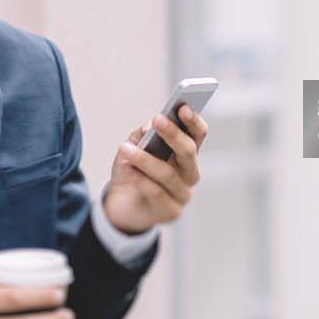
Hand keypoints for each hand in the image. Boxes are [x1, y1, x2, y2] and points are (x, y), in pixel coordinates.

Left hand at [104, 104, 207, 233]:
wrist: (120, 205)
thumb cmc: (132, 170)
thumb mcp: (133, 146)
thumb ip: (142, 134)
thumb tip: (151, 125)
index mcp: (186, 153)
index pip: (198, 134)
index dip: (193, 121)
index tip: (182, 107)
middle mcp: (190, 172)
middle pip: (189, 151)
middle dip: (173, 134)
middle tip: (157, 120)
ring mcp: (183, 194)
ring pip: (168, 173)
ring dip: (145, 159)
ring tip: (125, 148)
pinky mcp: (171, 212)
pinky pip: (156, 192)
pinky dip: (139, 178)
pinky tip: (126, 168)